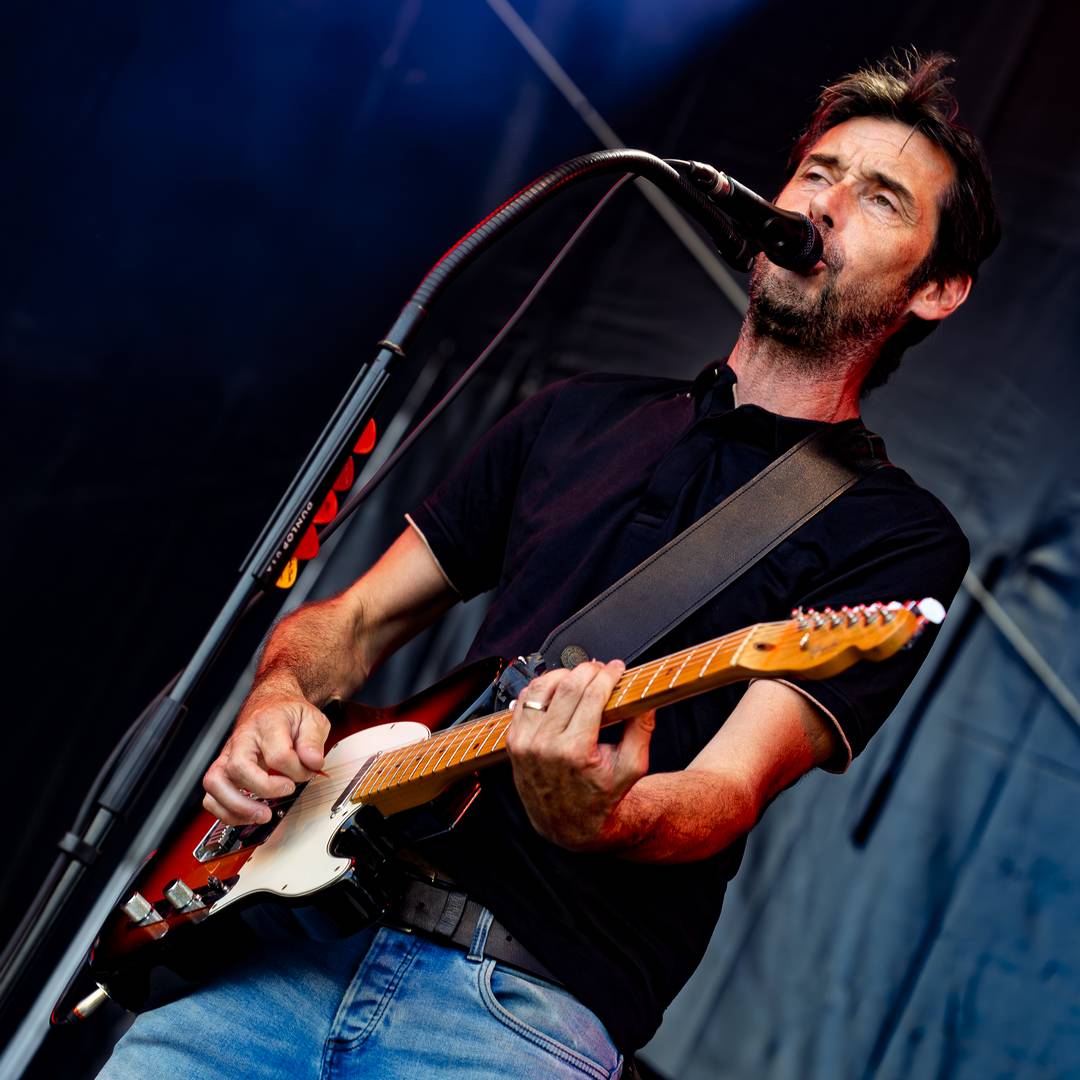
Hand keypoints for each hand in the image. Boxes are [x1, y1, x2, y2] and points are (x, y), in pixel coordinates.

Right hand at [202, 686, 330, 824]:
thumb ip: (314, 741)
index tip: (307, 771)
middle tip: (287, 789)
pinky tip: (248, 815)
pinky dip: (226, 812)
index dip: (296, 770)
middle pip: (239, 767)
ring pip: (216, 782)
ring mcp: (229, 754)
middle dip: (265, 788)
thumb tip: (313, 762)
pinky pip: (211, 796)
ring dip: (239, 805)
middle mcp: (243, 739)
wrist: (271, 705)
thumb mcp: (312, 719)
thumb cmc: (289, 715)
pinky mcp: (223, 769)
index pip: (278, 754)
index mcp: (267, 723)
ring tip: (263, 814)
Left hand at [504, 659, 655, 849]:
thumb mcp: (632, 767)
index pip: (591, 696)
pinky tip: (558, 688)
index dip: (607, 676)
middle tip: (602, 669)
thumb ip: (641, 730)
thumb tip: (647, 697)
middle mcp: (544, 746)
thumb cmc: (601, 796)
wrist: (569, 823)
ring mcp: (524, 743)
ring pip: (541, 688)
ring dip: (563, 675)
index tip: (618, 668)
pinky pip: (524, 701)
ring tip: (581, 677)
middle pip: (567, 686)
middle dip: (588, 671)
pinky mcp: (514, 741)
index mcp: (575, 752)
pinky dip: (542, 688)